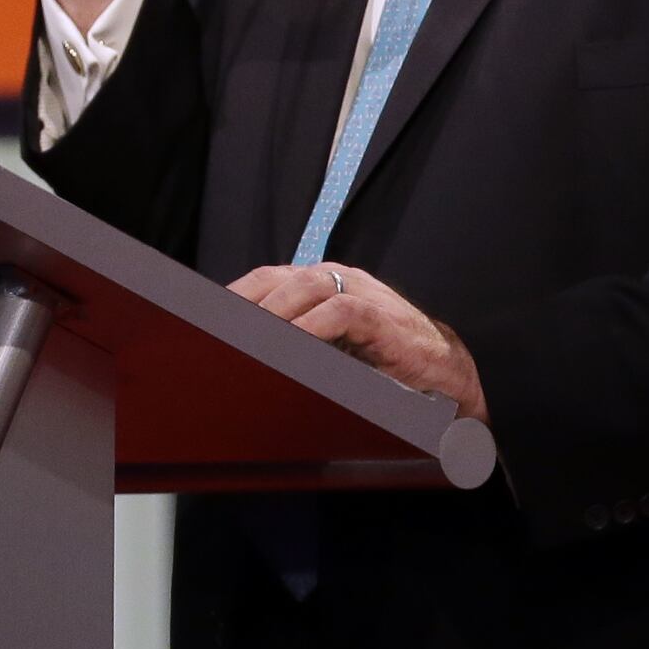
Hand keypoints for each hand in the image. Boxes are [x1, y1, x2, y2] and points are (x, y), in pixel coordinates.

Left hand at [230, 262, 486, 420]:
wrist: (441, 369)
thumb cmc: (381, 358)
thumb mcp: (331, 343)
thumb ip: (298, 338)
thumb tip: (247, 353)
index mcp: (321, 282)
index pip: (267, 278)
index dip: (236, 295)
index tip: (206, 317)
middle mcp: (338, 279)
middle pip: (279, 278)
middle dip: (246, 302)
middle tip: (219, 330)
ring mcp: (362, 293)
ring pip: (308, 287)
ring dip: (275, 311)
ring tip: (249, 335)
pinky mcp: (382, 317)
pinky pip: (342, 312)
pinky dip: (314, 325)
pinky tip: (295, 342)